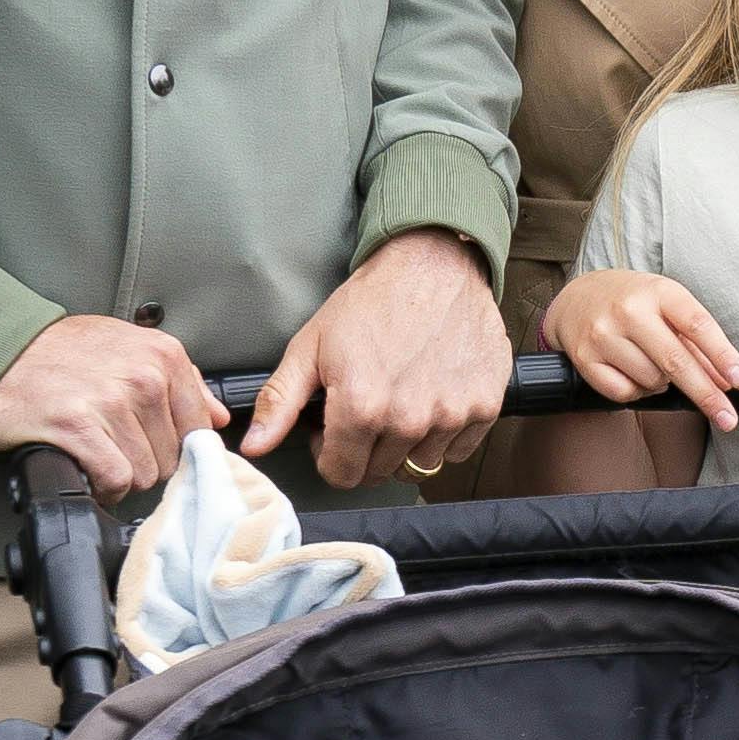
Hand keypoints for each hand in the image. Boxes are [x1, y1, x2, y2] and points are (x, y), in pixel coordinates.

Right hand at [0, 312, 222, 495]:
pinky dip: (103, 486)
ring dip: (120, 475)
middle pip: (171, 456)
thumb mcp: (127, 347)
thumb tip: (218, 416)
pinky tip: (87, 472)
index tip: (148, 444)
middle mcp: (144, 376)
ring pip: (145, 473)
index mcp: (163, 356)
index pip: (199, 428)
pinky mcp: (78, 426)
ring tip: (94, 453)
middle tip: (110, 444)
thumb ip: (180, 380)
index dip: (173, 446)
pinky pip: (115, 478)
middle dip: (143, 461)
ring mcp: (112, 401)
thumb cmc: (61, 353)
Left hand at [248, 229, 507, 484]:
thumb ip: (279, 403)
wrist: (434, 264)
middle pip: (379, 472)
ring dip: (406, 443)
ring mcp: (452, 414)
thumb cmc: (370, 302)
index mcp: (361, 408)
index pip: (342, 475)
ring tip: (400, 397)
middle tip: (365, 406)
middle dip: (365, 449)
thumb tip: (254, 447)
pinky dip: (444, 433)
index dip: (329, 454)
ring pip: (419, 464)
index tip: (332, 429)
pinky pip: (458, 450)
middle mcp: (409, 419)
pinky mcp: (485, 406)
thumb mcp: (310, 347)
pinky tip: (432, 395)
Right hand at [549, 263, 738, 430]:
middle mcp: (629, 310)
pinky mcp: (585, 357)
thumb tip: (724, 381)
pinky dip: (636, 392)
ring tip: (653, 365)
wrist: (577, 297)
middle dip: (705, 394)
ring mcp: (604, 333)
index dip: (722, 355)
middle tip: (727, 418)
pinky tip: (632, 373)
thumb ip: (697, 341)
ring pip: (651, 381)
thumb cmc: (633, 303)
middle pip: (676, 361)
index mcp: (659, 291)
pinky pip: (624, 393)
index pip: (697, 325)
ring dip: (662, 384)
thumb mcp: (668, 307)